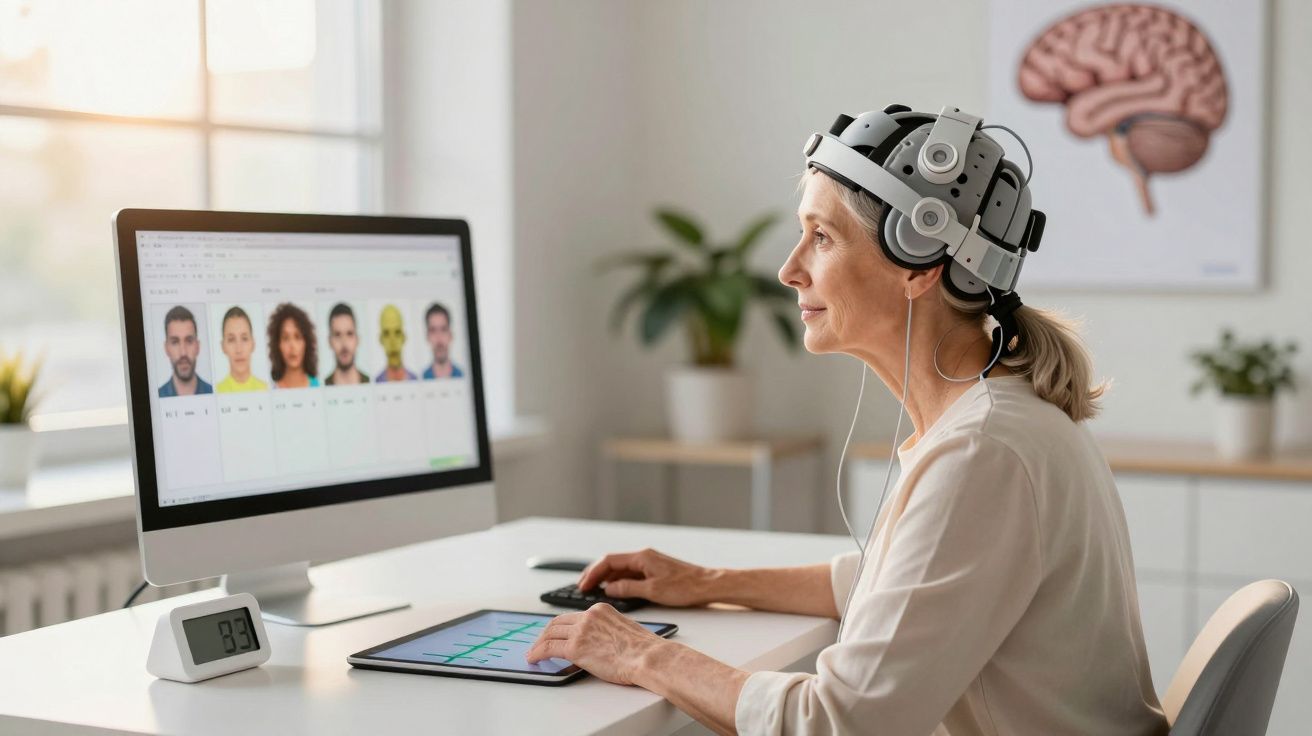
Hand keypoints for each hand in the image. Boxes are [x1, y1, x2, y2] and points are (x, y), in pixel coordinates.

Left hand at [524, 603, 666, 684]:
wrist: (649, 657)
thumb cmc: (644, 649)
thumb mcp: (624, 629)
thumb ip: (607, 631)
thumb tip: (599, 643)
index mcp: (601, 609)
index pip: (573, 616)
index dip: (561, 626)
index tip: (556, 633)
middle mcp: (589, 616)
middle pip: (558, 622)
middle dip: (546, 633)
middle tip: (540, 642)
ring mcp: (581, 631)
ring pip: (550, 633)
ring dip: (539, 643)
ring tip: (533, 653)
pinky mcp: (576, 648)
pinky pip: (548, 648)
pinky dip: (537, 653)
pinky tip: (533, 659)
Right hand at [578, 548, 716, 606]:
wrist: (707, 585)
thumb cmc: (685, 587)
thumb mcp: (653, 591)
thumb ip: (628, 588)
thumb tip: (609, 589)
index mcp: (641, 557)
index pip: (609, 560)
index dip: (593, 572)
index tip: (583, 584)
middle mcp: (643, 556)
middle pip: (612, 562)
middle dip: (595, 574)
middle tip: (582, 587)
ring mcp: (648, 563)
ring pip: (620, 568)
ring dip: (606, 578)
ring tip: (593, 590)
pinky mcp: (654, 571)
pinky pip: (630, 573)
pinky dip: (618, 581)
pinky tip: (613, 590)